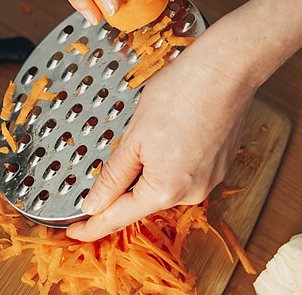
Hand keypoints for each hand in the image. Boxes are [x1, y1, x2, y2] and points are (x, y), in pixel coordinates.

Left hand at [65, 25, 256, 240]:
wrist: (226, 69)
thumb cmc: (182, 93)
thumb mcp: (134, 136)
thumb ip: (113, 176)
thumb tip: (95, 203)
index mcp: (166, 190)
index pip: (119, 217)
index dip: (93, 225)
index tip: (75, 232)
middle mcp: (192, 192)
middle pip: (144, 198)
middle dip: (124, 183)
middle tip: (112, 155)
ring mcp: (210, 179)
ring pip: (165, 182)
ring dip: (149, 166)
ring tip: (151, 128)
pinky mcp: (220, 164)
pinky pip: (185, 170)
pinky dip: (170, 158)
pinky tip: (169, 130)